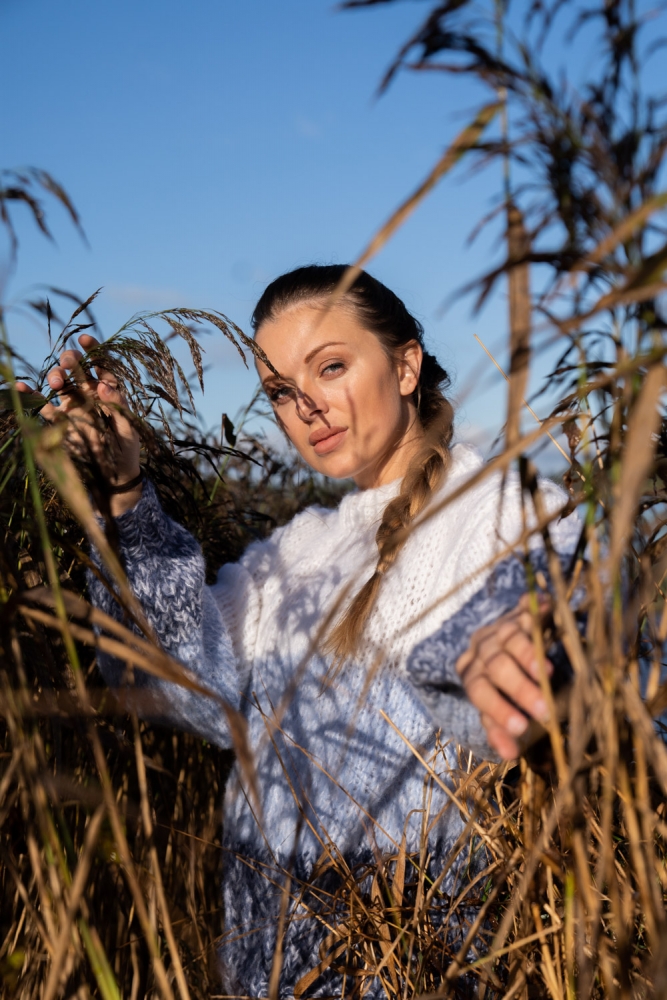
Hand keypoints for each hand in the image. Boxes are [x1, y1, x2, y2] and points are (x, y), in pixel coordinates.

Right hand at [15, 333, 142, 515]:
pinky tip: (22, 386)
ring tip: (56, 382)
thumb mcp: (128, 429)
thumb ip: (118, 407)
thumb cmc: (126, 450)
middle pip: (77, 370)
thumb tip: (104, 385)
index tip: (85, 338)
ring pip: (61, 384)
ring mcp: (73, 406)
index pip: (102, 365)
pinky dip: (32, 395)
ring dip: (56, 377)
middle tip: (68, 362)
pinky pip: (43, 406)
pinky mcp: (60, 421)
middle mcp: (89, 394)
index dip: (94, 350)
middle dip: (71, 361)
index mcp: (109, 392)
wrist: (113, 476)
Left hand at [456, 594, 552, 759]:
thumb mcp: (495, 702)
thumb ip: (498, 726)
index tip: (522, 729)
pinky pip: (527, 609)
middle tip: (543, 710)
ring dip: (528, 656)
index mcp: (471, 671)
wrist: (503, 636)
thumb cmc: (499, 680)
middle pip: (496, 666)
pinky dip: (537, 612)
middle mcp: (481, 646)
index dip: (499, 710)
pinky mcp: (520, 610)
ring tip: (547, 673)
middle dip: (518, 689)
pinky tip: (548, 611)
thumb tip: (510, 755)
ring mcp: (500, 625)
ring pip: (511, 639)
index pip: (479, 692)